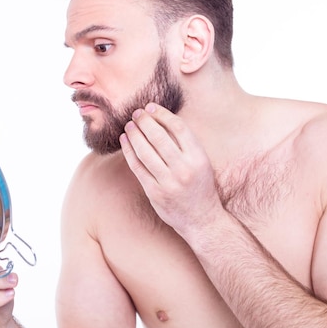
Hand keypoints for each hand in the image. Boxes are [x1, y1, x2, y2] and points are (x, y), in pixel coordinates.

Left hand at [119, 103, 220, 235]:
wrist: (202, 220)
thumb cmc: (200, 187)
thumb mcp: (202, 163)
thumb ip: (186, 144)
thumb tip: (161, 119)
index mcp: (198, 158)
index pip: (178, 128)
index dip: (162, 114)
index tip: (151, 107)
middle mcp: (184, 169)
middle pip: (159, 137)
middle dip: (144, 121)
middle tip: (136, 113)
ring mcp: (168, 182)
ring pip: (145, 151)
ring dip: (134, 134)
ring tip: (129, 125)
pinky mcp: (154, 193)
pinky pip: (137, 167)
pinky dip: (129, 152)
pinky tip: (125, 141)